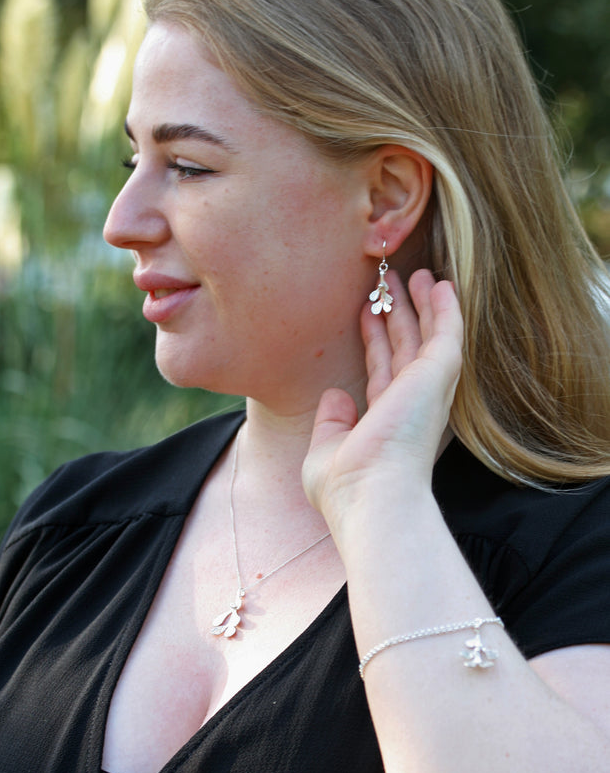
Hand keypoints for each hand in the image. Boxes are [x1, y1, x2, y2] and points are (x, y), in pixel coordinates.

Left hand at [302, 269, 462, 526]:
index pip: (382, 370)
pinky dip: (446, 309)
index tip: (368, 312)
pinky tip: (441, 285)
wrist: (372, 496)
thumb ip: (331, 422)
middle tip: (394, 285)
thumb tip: (336, 394)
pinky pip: (446, 333)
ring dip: (424, 305)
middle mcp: (411, 404)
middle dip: (401, 316)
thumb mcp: (325, 450)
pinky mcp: (436, 376)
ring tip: (418, 275)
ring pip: (428, 337)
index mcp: (386, 420)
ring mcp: (426, 389)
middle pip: (406, 348)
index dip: (375, 340)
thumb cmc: (347, 486)